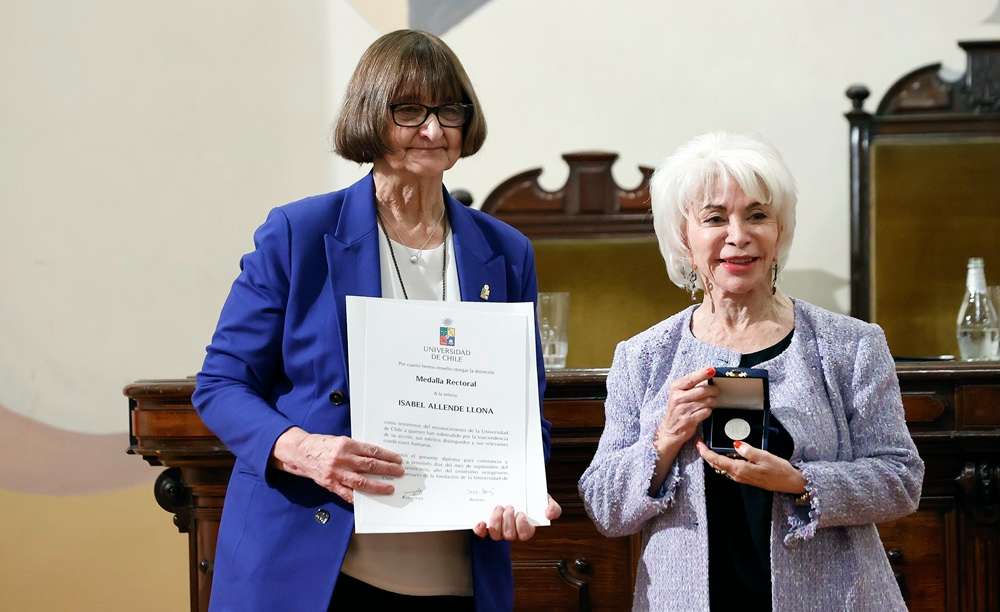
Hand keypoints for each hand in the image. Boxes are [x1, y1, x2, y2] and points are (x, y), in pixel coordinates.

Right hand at [271, 427, 403, 502]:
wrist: (300, 452)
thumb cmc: (321, 445)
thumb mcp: (340, 440)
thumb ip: (356, 449)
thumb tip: (375, 456)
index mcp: (346, 445)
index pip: (372, 451)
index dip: (387, 456)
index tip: (397, 459)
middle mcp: (342, 459)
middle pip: (370, 466)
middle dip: (387, 470)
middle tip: (399, 472)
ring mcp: (336, 473)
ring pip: (362, 482)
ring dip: (378, 486)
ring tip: (389, 487)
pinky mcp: (330, 484)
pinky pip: (347, 494)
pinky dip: (358, 498)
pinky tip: (369, 500)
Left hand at [472, 495, 561, 541]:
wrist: (515, 486)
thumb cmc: (531, 495)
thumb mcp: (544, 498)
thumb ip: (552, 507)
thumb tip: (548, 514)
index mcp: (526, 527)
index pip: (525, 534)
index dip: (522, 526)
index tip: (521, 513)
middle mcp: (511, 530)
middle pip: (509, 535)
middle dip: (508, 521)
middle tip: (509, 506)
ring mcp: (498, 528)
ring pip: (495, 535)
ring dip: (496, 522)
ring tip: (498, 507)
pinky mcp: (485, 524)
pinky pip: (481, 533)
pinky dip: (480, 529)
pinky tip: (481, 521)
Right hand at [655, 366, 718, 453]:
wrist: (670, 431)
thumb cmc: (677, 410)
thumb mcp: (679, 394)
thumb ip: (691, 386)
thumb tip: (708, 376)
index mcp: (675, 388)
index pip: (691, 378)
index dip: (703, 373)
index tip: (712, 370)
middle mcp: (678, 398)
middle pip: (702, 390)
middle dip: (713, 390)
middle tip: (716, 391)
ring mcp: (683, 409)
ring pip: (706, 401)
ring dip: (712, 402)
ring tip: (710, 402)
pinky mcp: (689, 420)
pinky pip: (706, 412)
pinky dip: (708, 411)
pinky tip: (704, 412)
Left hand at [696, 440, 806, 493]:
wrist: (790, 483)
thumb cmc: (779, 470)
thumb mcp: (764, 456)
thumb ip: (748, 450)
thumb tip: (735, 444)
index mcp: (740, 469)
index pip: (717, 460)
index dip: (705, 453)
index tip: (699, 444)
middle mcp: (738, 476)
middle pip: (716, 465)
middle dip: (707, 455)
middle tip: (701, 444)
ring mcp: (742, 478)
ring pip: (722, 468)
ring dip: (714, 459)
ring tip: (709, 448)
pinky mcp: (746, 478)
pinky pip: (729, 470)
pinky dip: (723, 462)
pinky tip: (725, 455)